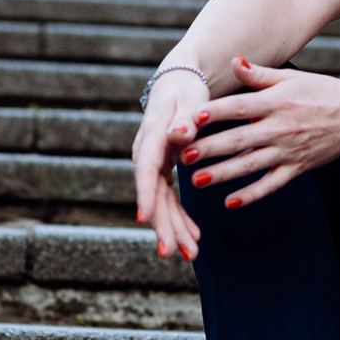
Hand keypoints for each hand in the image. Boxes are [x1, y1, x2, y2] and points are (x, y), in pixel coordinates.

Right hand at [133, 67, 210, 260]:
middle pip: (152, 194)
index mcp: (152, 137)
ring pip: (161, 202)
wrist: (179, 85)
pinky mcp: (163, 170)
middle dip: (162, 224)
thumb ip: (185, 119)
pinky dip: (181, 217)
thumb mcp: (189, 100)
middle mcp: (147, 154)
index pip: (145, 169)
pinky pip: (169, 198)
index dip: (145, 194)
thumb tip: (180, 134)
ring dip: (174, 228)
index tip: (144, 219)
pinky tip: (195, 237)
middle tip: (171, 253)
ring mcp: (153, 164)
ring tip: (190, 254)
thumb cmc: (186, 91)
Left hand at [179, 58, 339, 208]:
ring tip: (196, 181)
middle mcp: (280, 128)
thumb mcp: (290, 78)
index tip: (191, 119)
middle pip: (239, 140)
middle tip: (182, 156)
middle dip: (209, 149)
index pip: (240, 108)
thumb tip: (232, 61)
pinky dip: (252, 194)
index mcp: (276, 102)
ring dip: (222, 174)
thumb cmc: (320, 91)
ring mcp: (289, 151)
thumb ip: (259, 74)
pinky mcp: (298, 168)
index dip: (215, 113)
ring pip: (250, 165)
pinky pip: (272, 184)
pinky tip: (230, 202)